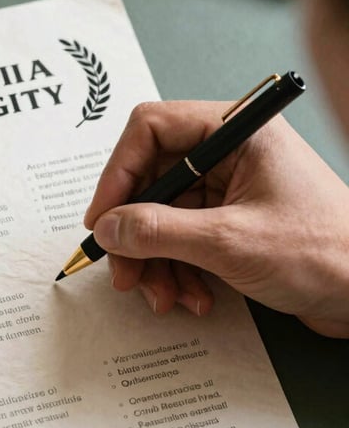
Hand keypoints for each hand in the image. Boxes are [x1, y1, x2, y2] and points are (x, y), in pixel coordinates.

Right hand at [85, 100, 348, 337]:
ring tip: (165, 297)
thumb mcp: (229, 242)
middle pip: (150, 180)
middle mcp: (228, 155)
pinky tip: (192, 297)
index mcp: (236, 133)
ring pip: (160, 217)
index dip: (118, 173)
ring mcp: (227, 190)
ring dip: (154, 262)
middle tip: (125, 273)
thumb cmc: (325, 253)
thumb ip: (158, 231)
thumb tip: (108, 227)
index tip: (103, 218)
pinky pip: (179, 240)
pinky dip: (176, 271)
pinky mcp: (228, 223)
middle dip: (134, 233)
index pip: (151, 129)